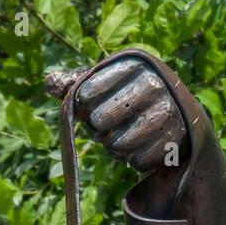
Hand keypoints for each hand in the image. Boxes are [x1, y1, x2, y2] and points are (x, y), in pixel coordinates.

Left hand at [72, 56, 186, 172]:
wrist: (176, 115)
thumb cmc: (128, 96)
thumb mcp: (104, 82)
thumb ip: (75, 82)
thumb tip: (49, 83)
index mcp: (133, 64)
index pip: (86, 92)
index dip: (82, 106)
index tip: (89, 105)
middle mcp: (153, 84)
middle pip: (100, 120)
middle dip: (98, 129)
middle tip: (107, 126)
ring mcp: (167, 112)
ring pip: (118, 144)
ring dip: (114, 147)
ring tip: (122, 136)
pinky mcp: (174, 140)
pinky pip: (136, 160)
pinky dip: (132, 159)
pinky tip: (139, 147)